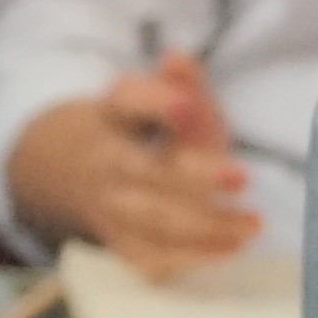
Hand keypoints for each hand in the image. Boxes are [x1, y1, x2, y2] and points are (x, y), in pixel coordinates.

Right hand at [0, 57, 259, 265]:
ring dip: (205, 226)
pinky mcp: (117, 243)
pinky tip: (229, 247)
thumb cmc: (130, 132)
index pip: (127, 102)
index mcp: (110, 115)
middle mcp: (103, 164)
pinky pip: (150, 258)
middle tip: (242, 176)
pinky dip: (190, 258)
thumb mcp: (149, 96)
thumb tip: (177, 59)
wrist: (66, 173)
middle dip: (193, 176)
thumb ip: (178, 82)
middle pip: (144, 172)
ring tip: (251, 223)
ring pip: (152, 222)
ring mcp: (107, 208)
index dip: (156, 103)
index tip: (185, 105)